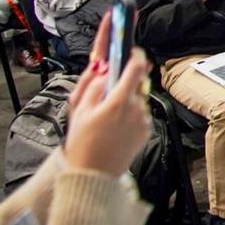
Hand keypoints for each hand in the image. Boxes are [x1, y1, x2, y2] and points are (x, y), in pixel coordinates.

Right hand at [65, 13, 152, 175]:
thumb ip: (92, 84)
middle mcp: (135, 108)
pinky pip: (140, 113)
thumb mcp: (78, 110)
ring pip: (138, 97)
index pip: (136, 66)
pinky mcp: (146, 130)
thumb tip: (103, 68)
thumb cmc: (82, 143)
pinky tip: (115, 126)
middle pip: (137, 81)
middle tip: (109, 89)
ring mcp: (143, 120)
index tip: (132, 50)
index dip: (135, 54)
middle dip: (125, 80)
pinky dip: (131, 113)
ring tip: (108, 115)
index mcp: (118, 101)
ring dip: (127, 98)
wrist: (93, 175)